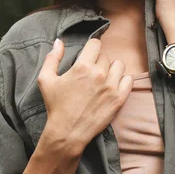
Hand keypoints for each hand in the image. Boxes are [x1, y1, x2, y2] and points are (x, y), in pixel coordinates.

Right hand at [36, 38, 133, 155]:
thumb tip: (59, 41)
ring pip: (119, 66)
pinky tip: (112, 86)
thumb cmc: (56, 106)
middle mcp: (99, 74)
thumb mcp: (46, 80)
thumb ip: (52, 58)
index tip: (88, 56)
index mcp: (82, 66)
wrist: (68, 132)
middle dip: (98, 62)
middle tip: (90, 74)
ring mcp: (111, 86)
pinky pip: (129, 80)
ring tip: (103, 79)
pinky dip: (122, 81)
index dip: (91, 48)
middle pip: (105, 56)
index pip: (95, 44)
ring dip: (111, 70)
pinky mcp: (119, 98)